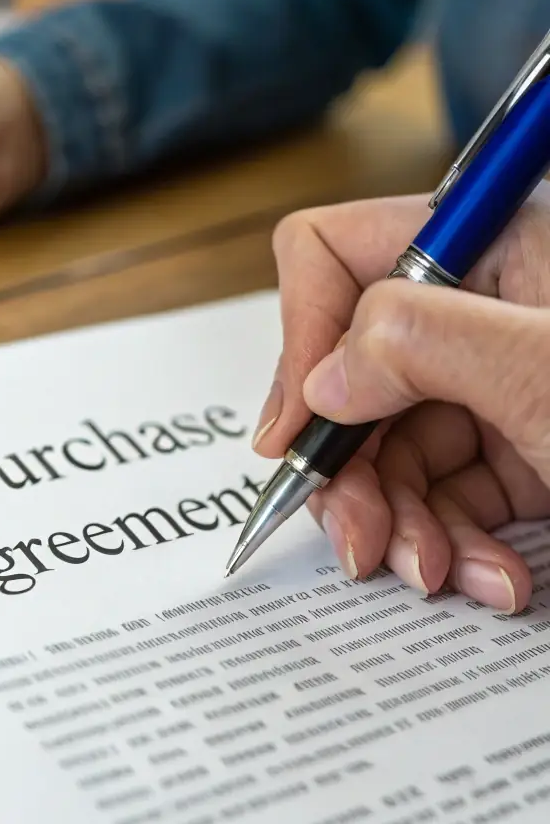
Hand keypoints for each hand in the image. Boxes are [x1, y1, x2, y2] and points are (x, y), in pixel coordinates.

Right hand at [254, 190, 549, 611]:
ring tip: (434, 574)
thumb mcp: (542, 369)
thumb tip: (319, 383)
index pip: (334, 255)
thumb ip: (420, 343)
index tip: (298, 429)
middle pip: (350, 371)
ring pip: (389, 447)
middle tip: (358, 537)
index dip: (302, 337)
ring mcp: (495, 384)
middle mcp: (479, 308)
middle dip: (349, 464)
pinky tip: (490, 578)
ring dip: (401, 522)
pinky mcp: (519, 450)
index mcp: (487, 246)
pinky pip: (446, 494)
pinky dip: (452, 543)